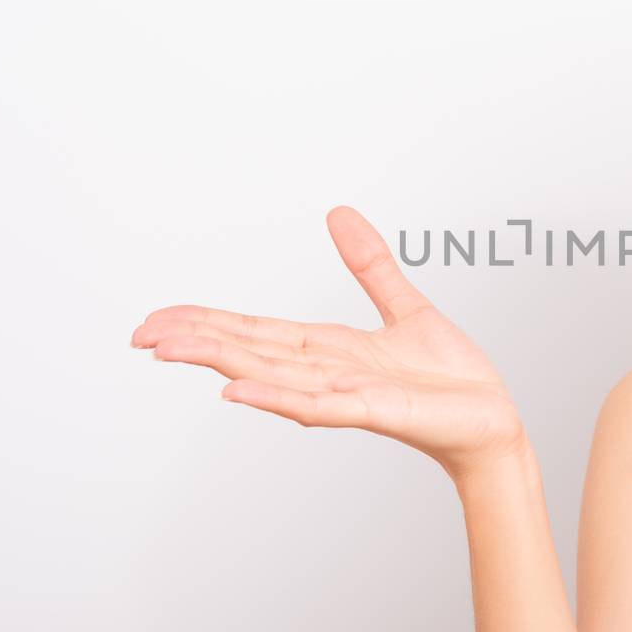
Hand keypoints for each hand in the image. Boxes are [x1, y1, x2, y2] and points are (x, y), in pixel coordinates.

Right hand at [130, 205, 529, 482]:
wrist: (491, 417)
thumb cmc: (448, 377)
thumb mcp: (404, 305)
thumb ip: (370, 264)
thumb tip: (339, 214)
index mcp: (329, 349)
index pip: (255, 331)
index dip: (206, 322)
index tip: (158, 318)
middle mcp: (328, 373)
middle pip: (250, 351)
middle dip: (195, 342)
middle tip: (140, 336)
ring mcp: (347, 394)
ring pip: (271, 376)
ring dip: (220, 363)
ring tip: (171, 351)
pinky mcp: (375, 411)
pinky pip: (317, 405)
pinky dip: (275, 397)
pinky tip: (236, 390)